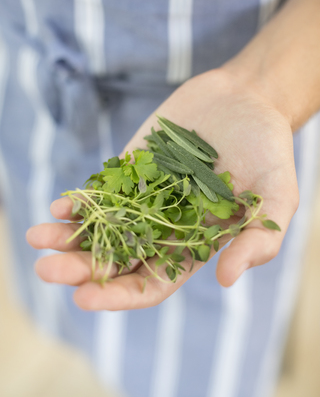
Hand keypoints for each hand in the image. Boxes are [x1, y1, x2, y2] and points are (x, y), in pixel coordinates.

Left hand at [27, 68, 297, 309]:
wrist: (247, 99)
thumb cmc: (268, 150)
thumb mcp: (277, 197)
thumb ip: (259, 239)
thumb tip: (225, 279)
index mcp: (193, 244)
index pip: (151, 282)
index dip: (119, 294)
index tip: (86, 297)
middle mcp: (163, 225)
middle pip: (116, 258)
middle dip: (80, 267)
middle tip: (47, 270)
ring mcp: (145, 195)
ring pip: (100, 225)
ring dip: (68, 236)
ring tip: (37, 237)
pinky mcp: (133, 165)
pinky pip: (102, 189)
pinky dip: (80, 200)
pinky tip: (61, 207)